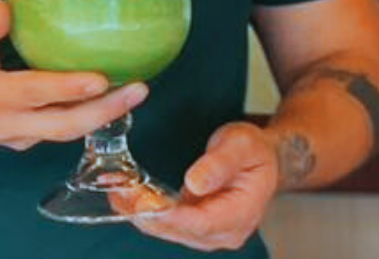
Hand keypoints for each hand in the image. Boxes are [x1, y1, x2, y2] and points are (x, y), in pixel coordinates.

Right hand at [0, 0, 146, 150]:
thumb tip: (6, 8)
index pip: (33, 92)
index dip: (68, 86)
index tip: (101, 78)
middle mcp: (5, 122)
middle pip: (62, 124)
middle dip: (105, 110)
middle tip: (140, 88)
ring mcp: (17, 136)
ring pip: (65, 131)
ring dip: (102, 115)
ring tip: (136, 90)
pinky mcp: (24, 138)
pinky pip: (59, 130)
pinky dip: (87, 115)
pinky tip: (110, 95)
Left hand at [126, 122, 278, 251]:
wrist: (262, 159)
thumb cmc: (253, 150)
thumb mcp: (241, 144)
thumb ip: (219, 163)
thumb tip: (194, 184)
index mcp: (240, 215)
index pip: (201, 222)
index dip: (171, 216)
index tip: (144, 205)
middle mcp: (224, 232)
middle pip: (181, 230)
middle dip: (147, 214)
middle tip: (119, 194)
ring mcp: (210, 233)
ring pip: (170, 229)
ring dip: (142, 213)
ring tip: (116, 193)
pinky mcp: (197, 225)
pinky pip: (170, 222)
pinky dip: (148, 210)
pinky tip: (127, 198)